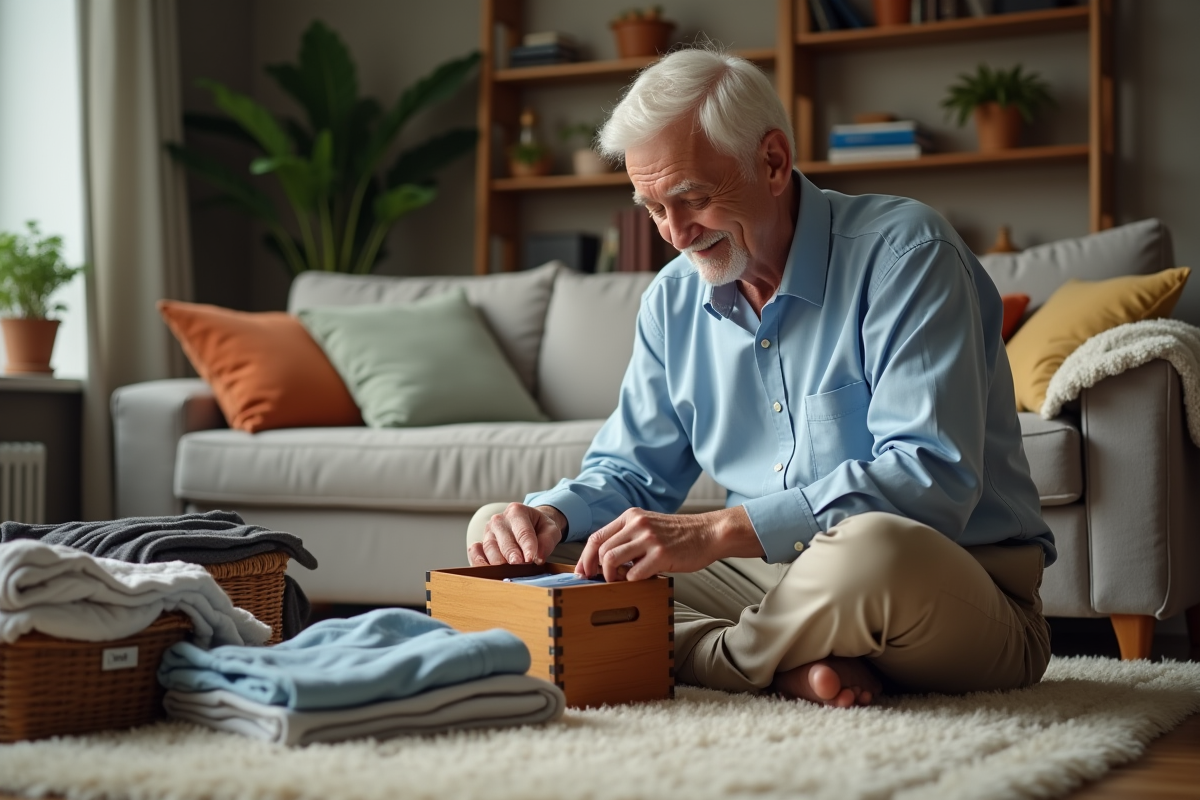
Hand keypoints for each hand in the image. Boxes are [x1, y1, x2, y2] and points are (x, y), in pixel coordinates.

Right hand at [468, 503, 564, 566]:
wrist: (530, 524)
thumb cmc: (539, 527)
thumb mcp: (551, 529)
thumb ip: (547, 541)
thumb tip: (538, 558)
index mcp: (517, 511)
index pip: (523, 531)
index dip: (527, 546)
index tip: (531, 559)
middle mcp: (499, 520)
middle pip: (504, 539)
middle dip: (511, 553)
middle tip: (518, 565)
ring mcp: (488, 532)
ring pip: (490, 547)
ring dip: (498, 561)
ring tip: (507, 572)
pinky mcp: (482, 543)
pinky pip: (475, 552)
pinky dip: (479, 561)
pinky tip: (487, 570)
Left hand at [575, 506, 764, 581]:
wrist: (709, 533)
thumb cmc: (679, 536)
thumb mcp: (649, 526)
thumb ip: (628, 537)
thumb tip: (604, 561)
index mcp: (631, 516)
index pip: (597, 537)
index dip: (585, 558)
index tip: (582, 573)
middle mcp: (637, 524)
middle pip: (601, 550)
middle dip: (594, 570)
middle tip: (597, 582)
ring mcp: (649, 538)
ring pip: (611, 560)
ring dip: (610, 576)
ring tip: (619, 581)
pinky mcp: (661, 554)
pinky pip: (634, 574)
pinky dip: (632, 581)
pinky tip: (641, 579)